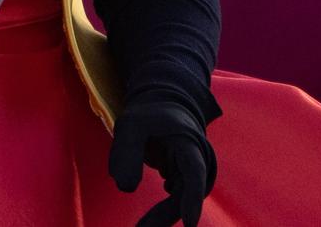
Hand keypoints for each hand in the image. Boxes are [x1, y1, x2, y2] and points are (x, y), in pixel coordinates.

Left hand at [109, 99, 215, 226]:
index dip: (193, 198)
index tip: (191, 224)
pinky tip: (146, 223)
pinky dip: (161, 213)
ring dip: (162, 217)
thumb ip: (127, 152)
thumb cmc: (147, 114)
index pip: (194, 171)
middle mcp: (193, 159)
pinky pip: (174, 200)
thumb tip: (126, 188)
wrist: (161, 107)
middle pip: (186, 193)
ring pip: (179, 200)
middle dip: (166, 215)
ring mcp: (187, 171)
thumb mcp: (131, 125)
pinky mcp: (179, 179)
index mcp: (187, 141)